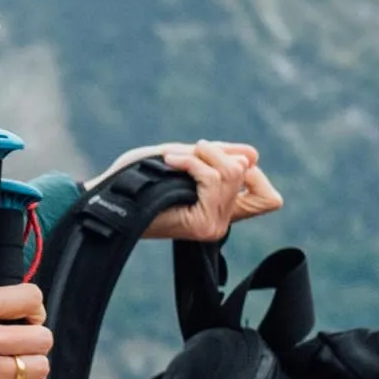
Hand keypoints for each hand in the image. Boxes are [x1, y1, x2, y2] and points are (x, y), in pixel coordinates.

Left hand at [89, 140, 282, 241]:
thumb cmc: (138, 178)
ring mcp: (214, 226)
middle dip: (217, 152)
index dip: (254, 173)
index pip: (270, 200)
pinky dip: (192, 161)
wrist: (109, 195)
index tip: (222, 162)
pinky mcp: (203, 225)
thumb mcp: (185, 159)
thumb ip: (218, 157)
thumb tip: (253, 156)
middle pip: (248, 173)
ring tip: (176, 158)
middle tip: (189, 153)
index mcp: (221, 209)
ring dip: (202, 155)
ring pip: (231, 173)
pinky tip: (170, 162)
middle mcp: (222, 222)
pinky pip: (213, 178)